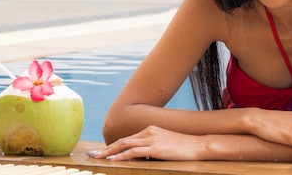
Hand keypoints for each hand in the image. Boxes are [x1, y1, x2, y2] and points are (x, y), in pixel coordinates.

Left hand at [87, 125, 204, 160]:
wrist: (199, 145)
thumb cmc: (184, 147)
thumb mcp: (166, 145)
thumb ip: (152, 149)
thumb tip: (141, 157)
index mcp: (150, 130)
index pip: (127, 139)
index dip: (113, 146)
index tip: (102, 152)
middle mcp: (149, 132)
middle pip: (122, 140)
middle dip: (106, 149)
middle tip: (93, 155)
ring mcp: (152, 139)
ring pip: (124, 145)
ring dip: (109, 152)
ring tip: (97, 158)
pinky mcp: (156, 148)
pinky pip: (134, 152)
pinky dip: (121, 156)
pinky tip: (112, 160)